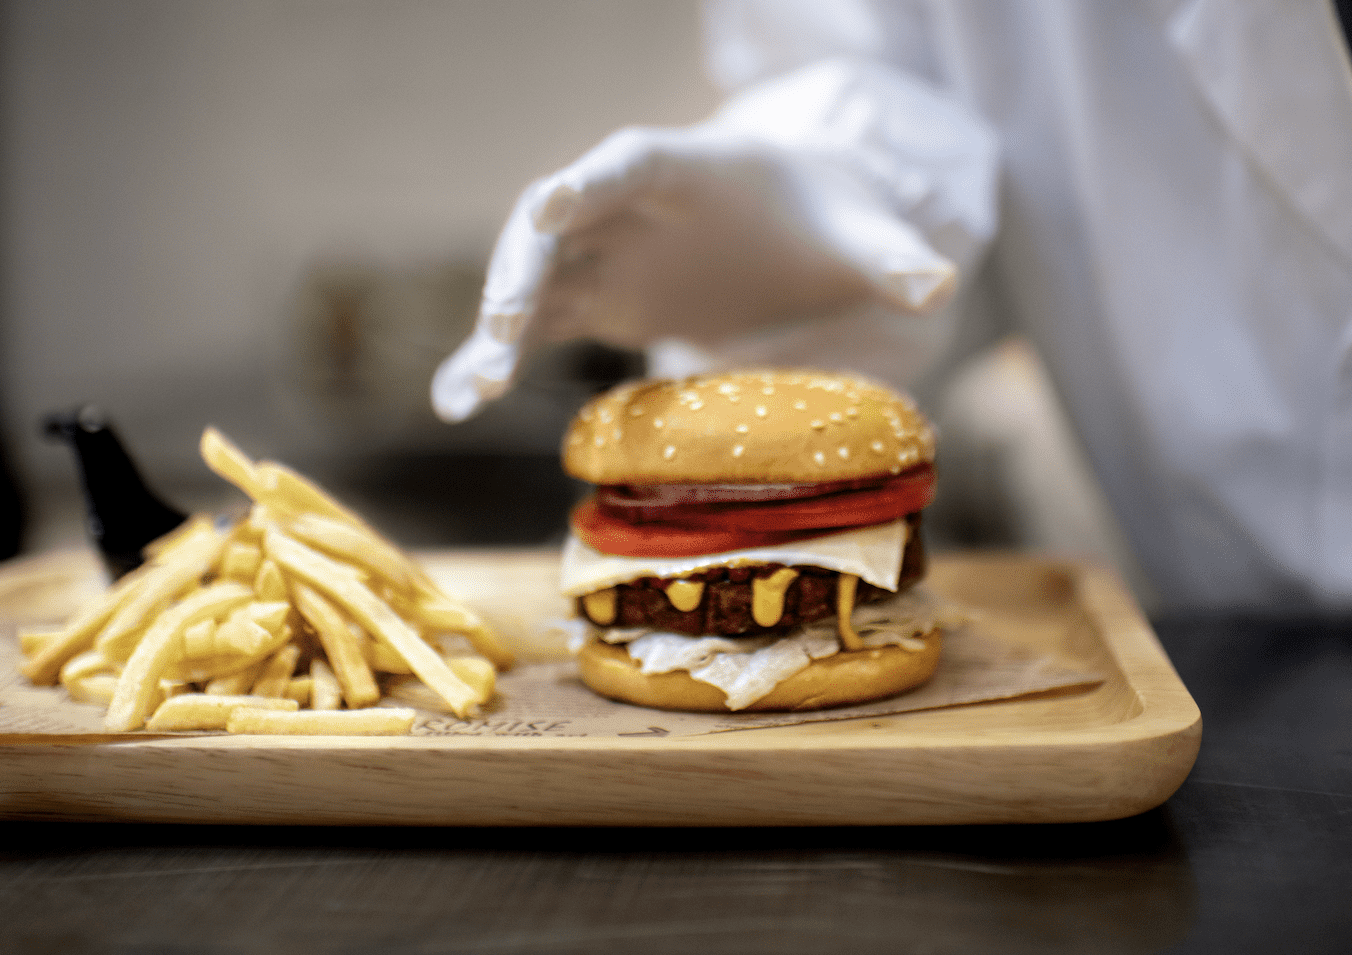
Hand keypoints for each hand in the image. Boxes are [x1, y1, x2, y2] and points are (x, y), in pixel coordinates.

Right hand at [433, 60, 993, 422]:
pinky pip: (532, 325)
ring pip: (529, 277)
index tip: (548, 207)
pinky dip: (491, 358)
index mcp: (689, 169)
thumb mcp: (862, 234)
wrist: (794, 228)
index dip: (587, 184)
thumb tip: (941, 280)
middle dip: (523, 265)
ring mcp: (605, 254)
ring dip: (494, 326)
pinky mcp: (596, 299)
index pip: (627, 164)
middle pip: (555, 221)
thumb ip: (892, 256)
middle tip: (502, 324)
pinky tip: (456, 402)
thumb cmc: (824, 219)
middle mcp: (628, 207)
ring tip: (469, 390)